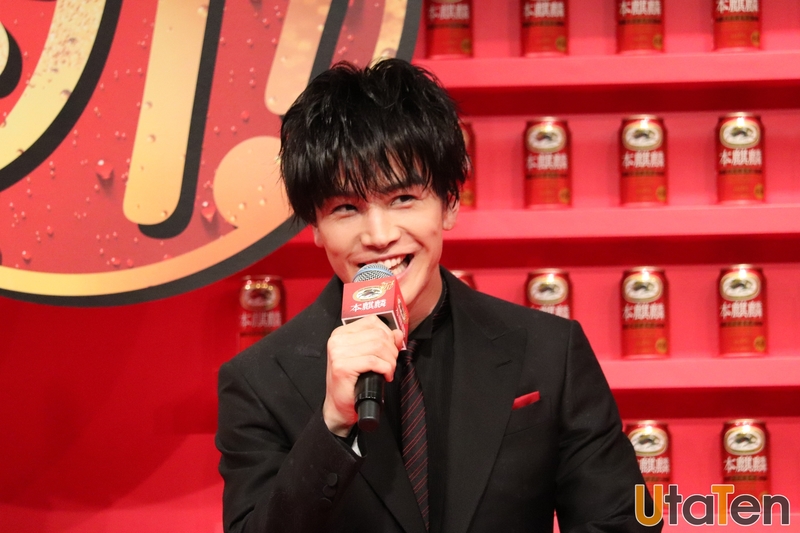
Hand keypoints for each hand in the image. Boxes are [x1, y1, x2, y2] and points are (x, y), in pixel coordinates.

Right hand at [322, 316, 404, 436]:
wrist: (340, 406)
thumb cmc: (354, 382)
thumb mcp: (369, 356)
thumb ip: (383, 342)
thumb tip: (398, 333)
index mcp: (342, 333)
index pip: (372, 321)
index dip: (388, 335)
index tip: (390, 350)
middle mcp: (337, 339)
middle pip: (378, 334)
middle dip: (391, 350)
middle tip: (390, 364)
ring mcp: (338, 352)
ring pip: (378, 346)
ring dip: (390, 361)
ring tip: (388, 371)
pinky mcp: (342, 366)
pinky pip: (373, 361)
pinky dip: (386, 369)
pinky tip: (385, 377)